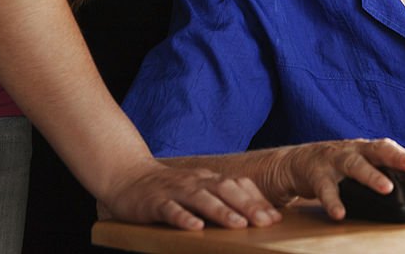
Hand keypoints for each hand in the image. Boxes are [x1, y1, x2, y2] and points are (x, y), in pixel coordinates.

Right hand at [96, 158, 281, 229]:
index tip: (276, 217)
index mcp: (209, 179)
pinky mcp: (155, 202)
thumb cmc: (169, 189)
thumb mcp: (198, 188)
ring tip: (239, 224)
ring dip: (222, 211)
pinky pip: (171, 210)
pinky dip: (183, 218)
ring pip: (202, 199)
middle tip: (266, 222)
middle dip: (248, 206)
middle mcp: (196, 181)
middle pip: (226, 190)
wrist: (128, 177)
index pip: (238, 186)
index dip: (258, 201)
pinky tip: (194, 227)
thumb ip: (220, 197)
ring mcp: (176, 190)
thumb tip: (252, 215)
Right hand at [263, 138, 404, 220]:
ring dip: (371, 175)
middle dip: (398, 156)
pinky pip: (325, 188)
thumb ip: (388, 175)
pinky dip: (333, 200)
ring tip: (386, 188)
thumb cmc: (340, 165)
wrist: (298, 162)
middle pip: (380, 149)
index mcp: (373, 150)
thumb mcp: (365, 166)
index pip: (403, 153)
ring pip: (355, 164)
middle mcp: (357, 150)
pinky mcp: (317, 174)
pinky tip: (340, 213)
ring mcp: (336, 160)